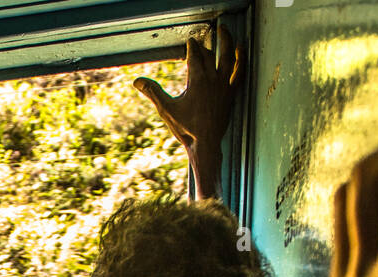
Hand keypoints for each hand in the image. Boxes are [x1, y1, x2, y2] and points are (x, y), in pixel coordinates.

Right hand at [134, 27, 242, 199]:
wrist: (205, 144)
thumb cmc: (186, 129)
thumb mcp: (167, 110)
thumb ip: (153, 92)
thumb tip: (137, 81)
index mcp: (197, 80)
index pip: (195, 56)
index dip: (192, 46)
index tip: (190, 41)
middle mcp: (213, 79)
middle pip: (209, 54)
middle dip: (204, 45)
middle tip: (202, 38)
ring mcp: (224, 85)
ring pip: (227, 56)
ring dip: (226, 41)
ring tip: (224, 30)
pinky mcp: (231, 92)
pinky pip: (239, 71)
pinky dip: (240, 58)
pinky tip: (240, 50)